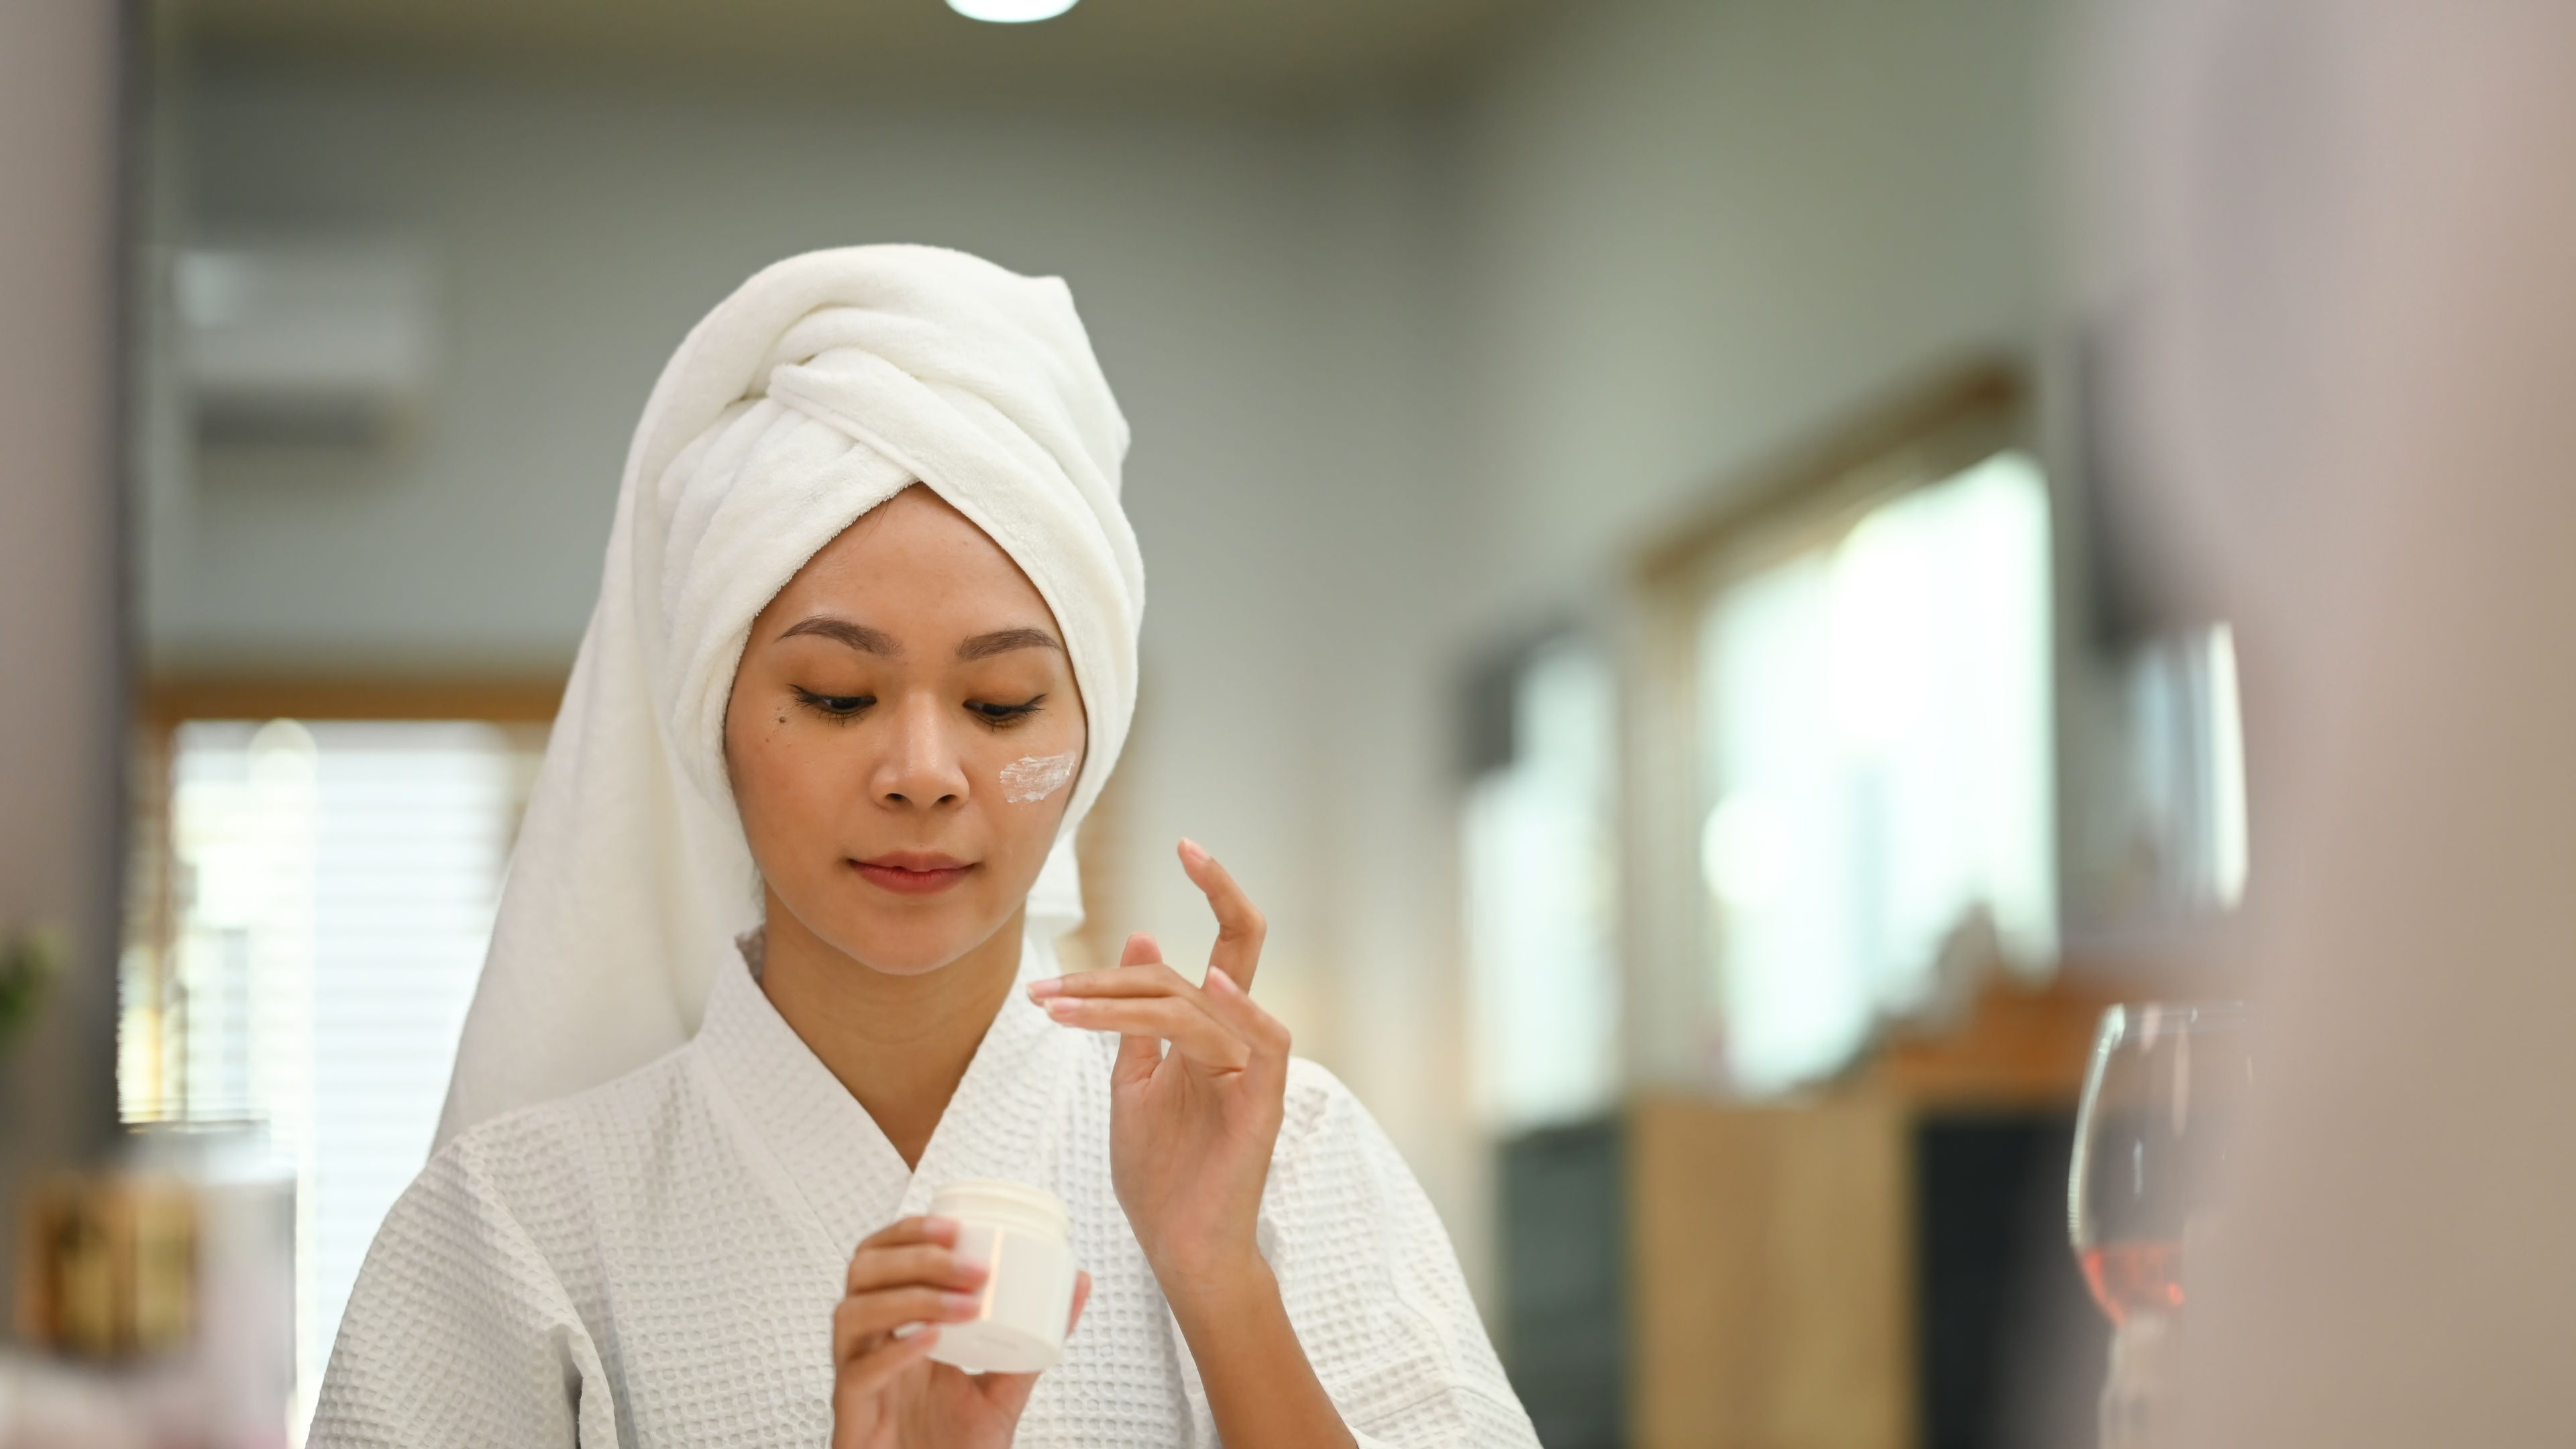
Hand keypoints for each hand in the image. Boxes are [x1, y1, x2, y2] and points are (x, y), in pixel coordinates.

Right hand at [829, 1215, 1090, 1448]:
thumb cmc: (957, 1448)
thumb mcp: (1005, 1384)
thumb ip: (1039, 1337)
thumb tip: (1078, 1282)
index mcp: (897, 1328)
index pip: (882, 1257)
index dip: (909, 1233)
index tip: (958, 1227)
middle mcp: (869, 1345)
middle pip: (862, 1273)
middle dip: (915, 1256)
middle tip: (971, 1267)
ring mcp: (856, 1378)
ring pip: (852, 1314)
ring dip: (911, 1298)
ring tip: (964, 1304)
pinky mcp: (851, 1416)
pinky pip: (857, 1373)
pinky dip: (893, 1351)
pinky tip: (931, 1341)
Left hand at [1028, 839, 1289, 1297]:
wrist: (1178, 1249)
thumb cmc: (1162, 1175)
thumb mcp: (1134, 1085)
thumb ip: (1134, 1023)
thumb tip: (1142, 940)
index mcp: (1212, 1030)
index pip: (1224, 944)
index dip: (1214, 890)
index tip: (1185, 841)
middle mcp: (1239, 1038)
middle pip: (1233, 948)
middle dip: (1215, 890)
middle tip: (1182, 845)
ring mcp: (1254, 1068)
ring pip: (1198, 1000)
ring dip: (1120, 996)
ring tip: (1056, 1006)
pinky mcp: (1264, 1102)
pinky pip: (1263, 1040)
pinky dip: (1238, 1008)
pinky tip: (1206, 982)